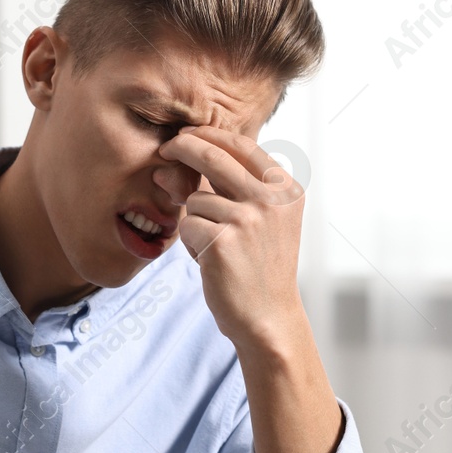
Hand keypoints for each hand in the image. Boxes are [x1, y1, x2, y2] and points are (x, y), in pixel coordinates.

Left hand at [156, 126, 307, 353]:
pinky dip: (192, 244)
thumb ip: (235, 187)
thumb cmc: (260, 267)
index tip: (186, 135)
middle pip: (214, 156)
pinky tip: (212, 263)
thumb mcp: (264, 220)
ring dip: (195, 222)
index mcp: (286, 189)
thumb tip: (182, 156)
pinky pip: (188, 226)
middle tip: (165, 149)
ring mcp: (247, 218)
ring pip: (195, 199)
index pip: (242, 145)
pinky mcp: (222, 240)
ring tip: (217, 249)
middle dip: (183, 147)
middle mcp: (271, 199)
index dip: (209, 134)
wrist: (268, 317)